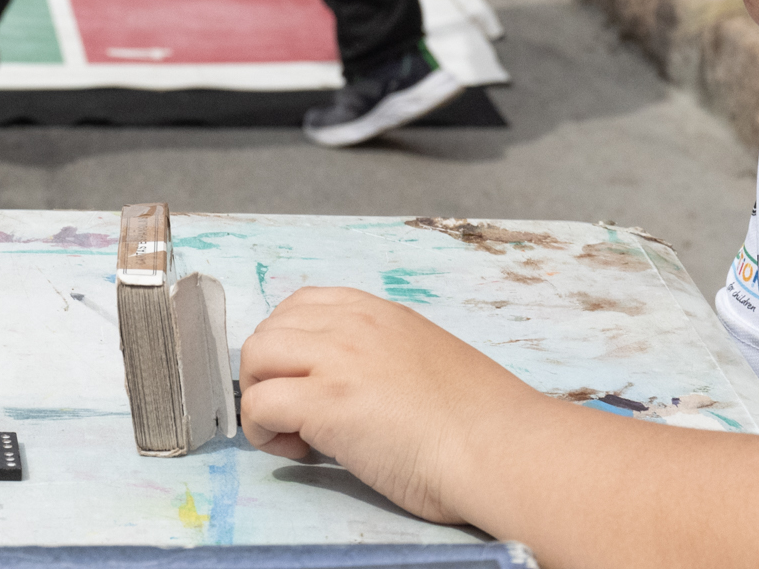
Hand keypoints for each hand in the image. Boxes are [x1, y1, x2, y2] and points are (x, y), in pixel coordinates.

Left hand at [238, 286, 542, 526]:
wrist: (504, 450)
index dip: (291, 347)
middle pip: (269, 331)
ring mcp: (337, 360)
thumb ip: (384, 356)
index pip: (300, 306)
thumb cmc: (482, 423)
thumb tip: (356, 385)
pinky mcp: (326, 403)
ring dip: (260, 396)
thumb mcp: (427, 359)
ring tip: (293, 434)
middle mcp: (352, 325)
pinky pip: (258, 405)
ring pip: (254, 358)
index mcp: (378, 313)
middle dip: (269, 373)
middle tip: (296, 415)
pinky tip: (298, 451)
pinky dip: (262, 431)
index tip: (307, 382)